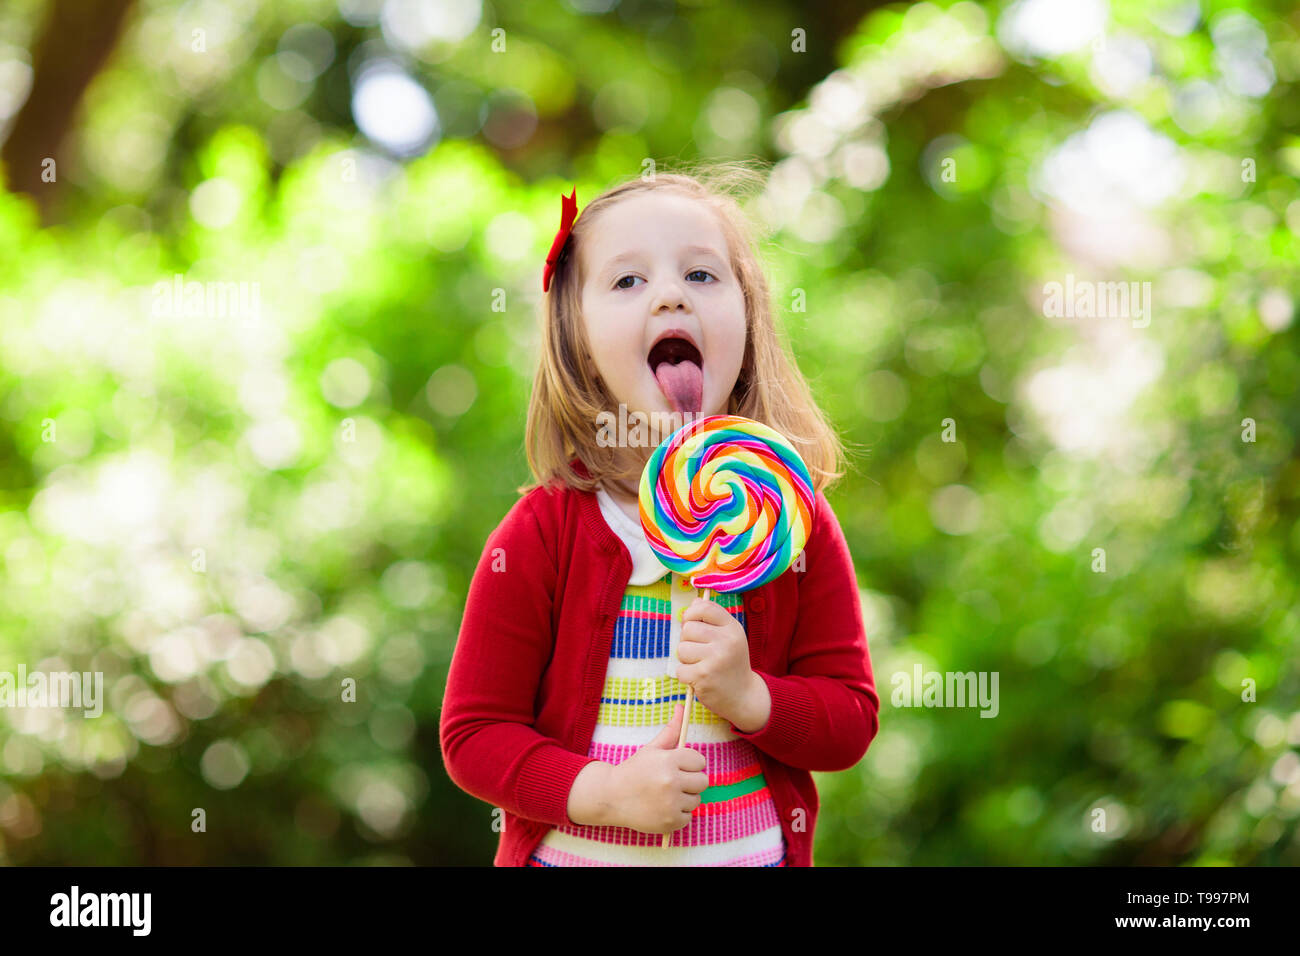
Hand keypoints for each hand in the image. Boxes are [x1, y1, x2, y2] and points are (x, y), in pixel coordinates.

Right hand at [604, 703, 707, 834]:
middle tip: (673, 782)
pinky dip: (678, 814)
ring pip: (697, 799)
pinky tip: (662, 808)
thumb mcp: (651, 749)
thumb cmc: (633, 770)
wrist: (610, 797)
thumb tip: (683, 707)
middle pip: (703, 781)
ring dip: (685, 798)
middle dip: (691, 781)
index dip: (690, 764)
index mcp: (668, 761)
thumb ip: (671, 731)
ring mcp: (671, 804)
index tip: (678, 767)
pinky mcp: (670, 822)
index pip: (699, 761)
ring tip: (666, 795)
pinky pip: (688, 816)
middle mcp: (671, 782)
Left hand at [677, 596, 763, 729]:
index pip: (704, 607)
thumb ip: (712, 619)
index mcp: (732, 628)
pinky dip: (685, 676)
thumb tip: (694, 601)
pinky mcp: (703, 676)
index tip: (691, 623)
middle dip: (688, 641)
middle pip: (688, 629)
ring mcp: (715, 659)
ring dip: (686, 660)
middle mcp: (726, 641)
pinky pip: (680, 670)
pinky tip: (699, 679)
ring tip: (701, 666)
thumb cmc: (731, 663)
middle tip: (701, 653)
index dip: (691, 613)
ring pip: (681, 649)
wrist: (743, 696)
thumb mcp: (729, 637)